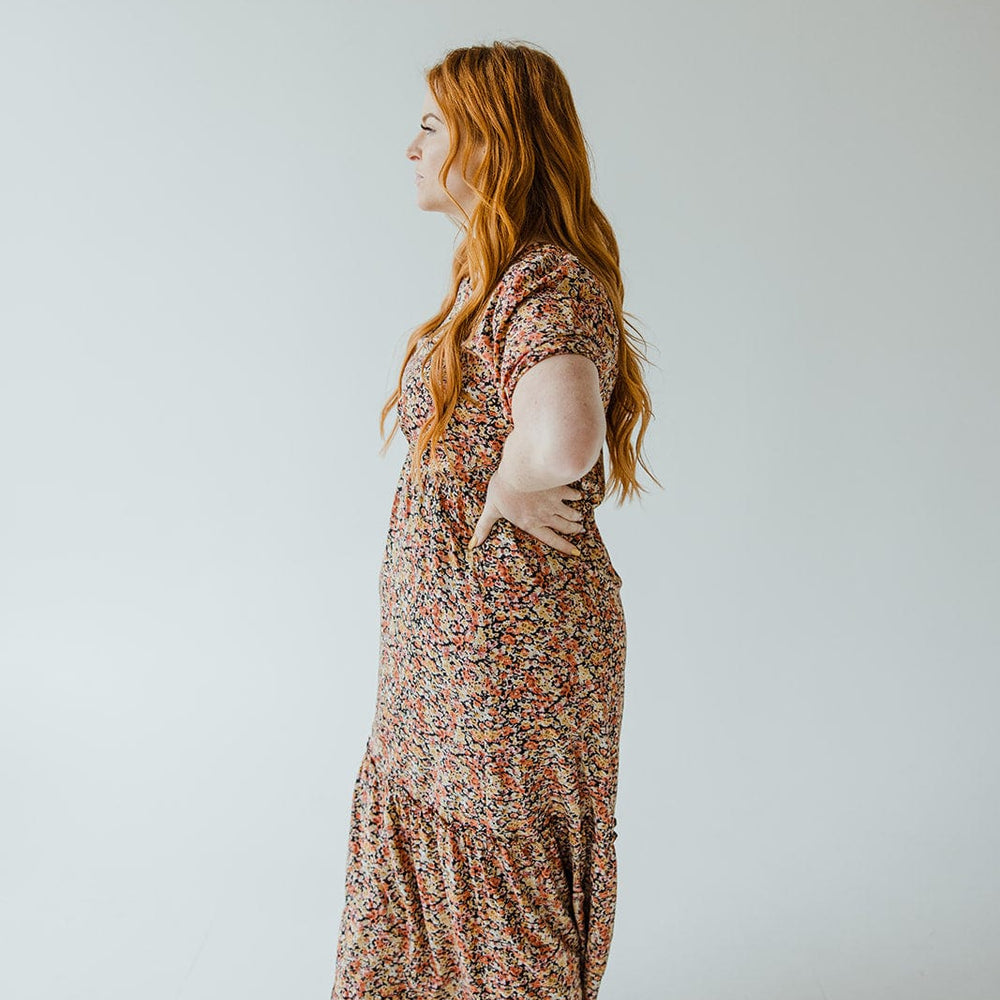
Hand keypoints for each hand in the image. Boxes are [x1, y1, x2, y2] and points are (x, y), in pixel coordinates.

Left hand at [469, 467, 584, 555]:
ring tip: (580, 519)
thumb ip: (484, 527)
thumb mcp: (491, 509)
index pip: (551, 540)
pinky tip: (579, 497)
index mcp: (531, 524)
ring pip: (570, 513)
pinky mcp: (559, 488)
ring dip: (576, 516)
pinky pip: (572, 495)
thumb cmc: (504, 489)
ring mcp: (554, 503)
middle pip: (564, 527)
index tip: (576, 552)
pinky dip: (577, 497)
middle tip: (579, 530)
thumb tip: (472, 544)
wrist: (520, 470)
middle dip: (573, 530)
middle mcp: (546, 516)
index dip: (565, 547)